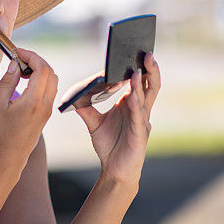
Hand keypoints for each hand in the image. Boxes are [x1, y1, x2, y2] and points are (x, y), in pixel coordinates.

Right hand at [0, 49, 57, 173]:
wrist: (9, 156)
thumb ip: (7, 81)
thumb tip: (15, 64)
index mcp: (33, 101)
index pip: (42, 69)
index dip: (31, 56)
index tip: (17, 52)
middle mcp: (45, 105)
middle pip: (50, 72)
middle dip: (36, 60)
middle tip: (19, 58)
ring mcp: (48, 109)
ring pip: (52, 80)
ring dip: (40, 70)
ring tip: (21, 70)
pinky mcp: (47, 113)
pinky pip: (50, 89)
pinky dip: (41, 80)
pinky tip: (25, 81)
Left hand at [76, 52, 160, 186]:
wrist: (115, 171)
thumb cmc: (109, 145)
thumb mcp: (94, 123)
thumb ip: (86, 108)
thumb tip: (73, 95)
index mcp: (131, 104)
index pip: (137, 82)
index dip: (136, 67)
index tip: (132, 51)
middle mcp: (140, 109)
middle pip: (149, 85)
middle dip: (150, 69)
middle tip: (147, 53)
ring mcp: (142, 121)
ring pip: (146, 98)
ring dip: (143, 83)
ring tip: (139, 68)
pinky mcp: (139, 134)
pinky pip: (139, 117)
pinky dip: (136, 105)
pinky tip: (131, 96)